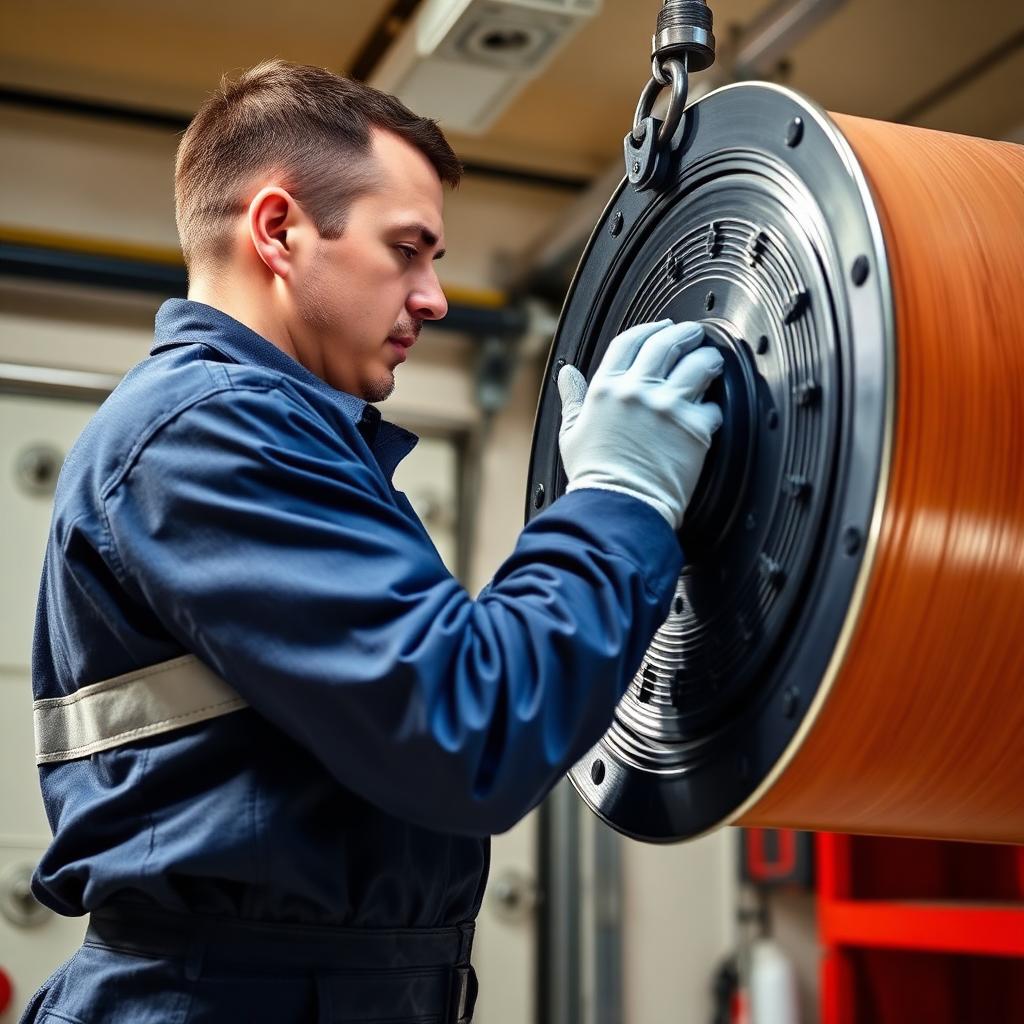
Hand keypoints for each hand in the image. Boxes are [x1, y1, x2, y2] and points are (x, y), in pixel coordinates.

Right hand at [556, 320, 723, 529]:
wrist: (620, 506)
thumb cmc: (596, 476)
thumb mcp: (572, 432)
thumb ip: (573, 398)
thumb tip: (567, 374)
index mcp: (606, 389)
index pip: (630, 341)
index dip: (650, 329)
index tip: (662, 328)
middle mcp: (636, 390)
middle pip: (668, 343)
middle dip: (685, 334)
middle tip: (694, 336)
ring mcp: (667, 406)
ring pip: (699, 365)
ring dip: (708, 359)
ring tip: (712, 361)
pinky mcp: (693, 428)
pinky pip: (713, 407)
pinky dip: (713, 409)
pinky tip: (710, 414)